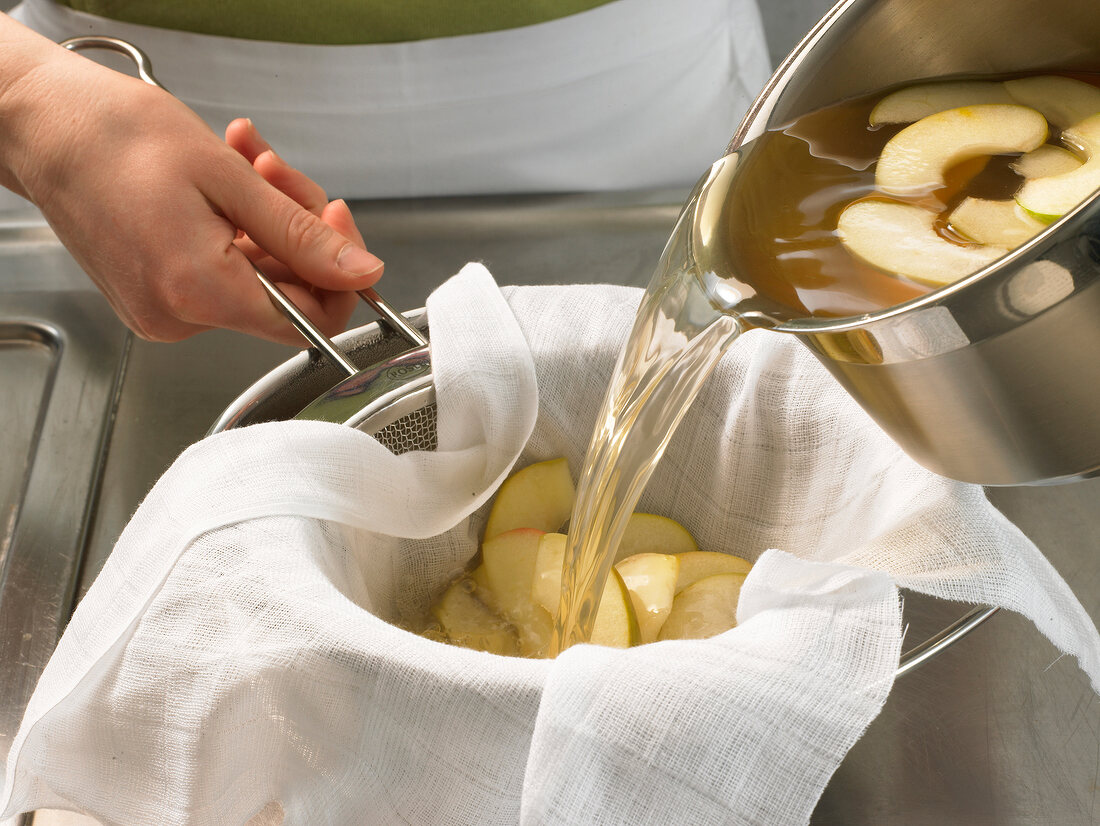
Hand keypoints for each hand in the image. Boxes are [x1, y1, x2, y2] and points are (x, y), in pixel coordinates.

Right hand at [0, 20, 382, 343]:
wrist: (40, 126)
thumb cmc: (113, 136)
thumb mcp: (229, 177)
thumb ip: (301, 235)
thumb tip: (361, 273)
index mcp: (200, 292)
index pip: (314, 322)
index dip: (338, 271)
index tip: (334, 219)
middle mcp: (181, 316)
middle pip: (287, 294)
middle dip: (297, 227)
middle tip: (275, 168)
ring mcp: (167, 311)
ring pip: (260, 277)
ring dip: (266, 218)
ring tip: (243, 160)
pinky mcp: (158, 296)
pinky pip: (226, 271)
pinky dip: (237, 228)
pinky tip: (222, 183)